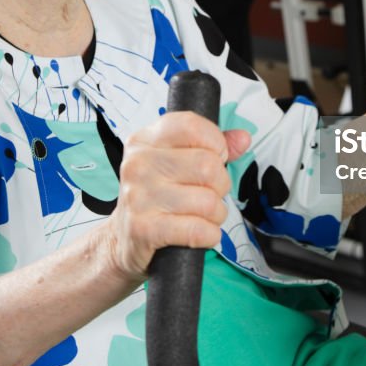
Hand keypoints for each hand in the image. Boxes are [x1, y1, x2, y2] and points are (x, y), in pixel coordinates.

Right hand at [105, 112, 250, 281]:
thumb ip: (212, 147)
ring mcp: (138, 196)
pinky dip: (209, 235)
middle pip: (208, 166)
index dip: (216, 143)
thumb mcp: (177, 162)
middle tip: (208, 194)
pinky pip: (198, 230)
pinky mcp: (143, 229)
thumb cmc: (156, 196)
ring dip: (216, 214)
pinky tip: (200, 233)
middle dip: (220, 186)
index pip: (192, 126)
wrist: (123, 239)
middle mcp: (138, 163)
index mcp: (145, 140)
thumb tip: (243, 138)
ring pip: (208, 201)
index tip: (214, 158)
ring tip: (202, 216)